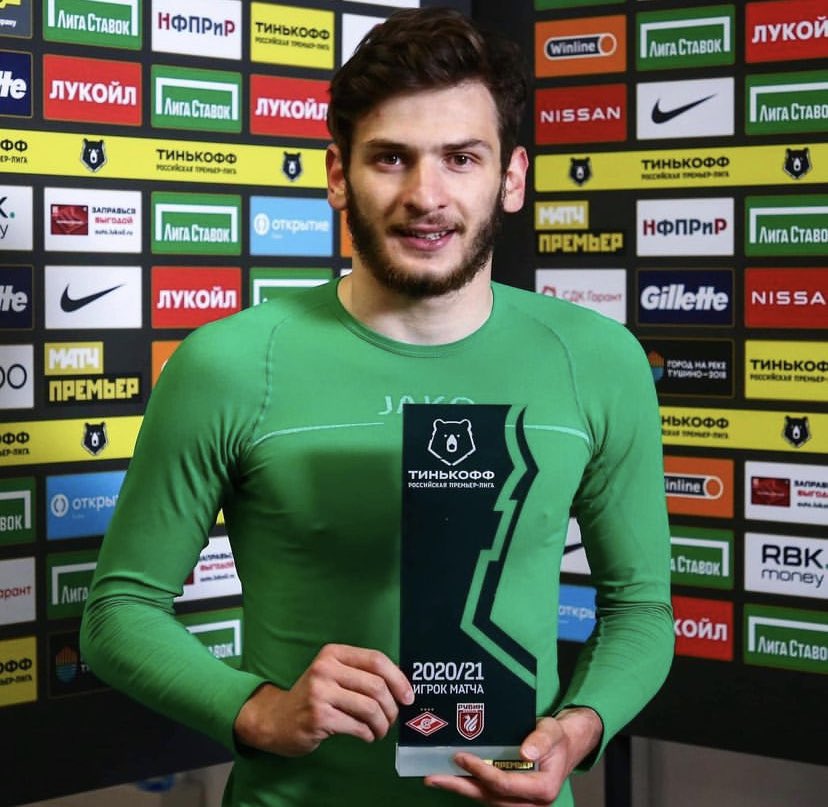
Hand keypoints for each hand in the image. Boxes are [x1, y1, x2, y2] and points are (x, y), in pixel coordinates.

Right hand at [233, 643, 413, 756]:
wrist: (277, 719)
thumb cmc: (315, 697)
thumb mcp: (334, 675)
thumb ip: (362, 674)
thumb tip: (402, 685)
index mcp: (333, 653)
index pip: (376, 659)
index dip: (398, 678)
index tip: (408, 696)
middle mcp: (325, 669)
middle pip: (376, 685)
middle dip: (392, 707)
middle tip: (393, 718)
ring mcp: (319, 693)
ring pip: (369, 707)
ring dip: (382, 724)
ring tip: (380, 730)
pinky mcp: (318, 717)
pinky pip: (357, 726)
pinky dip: (368, 734)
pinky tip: (366, 735)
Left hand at [424, 707, 602, 805]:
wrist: (564, 745)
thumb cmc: (557, 738)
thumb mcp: (552, 732)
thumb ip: (541, 740)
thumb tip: (524, 751)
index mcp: (542, 789)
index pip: (505, 785)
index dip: (482, 772)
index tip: (461, 757)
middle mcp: (530, 802)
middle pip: (490, 797)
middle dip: (460, 787)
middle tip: (432, 778)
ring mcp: (520, 802)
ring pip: (486, 799)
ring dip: (460, 788)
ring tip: (434, 778)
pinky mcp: (512, 797)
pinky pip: (487, 794)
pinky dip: (469, 786)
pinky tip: (452, 777)